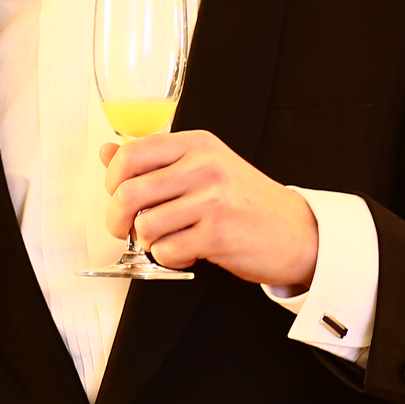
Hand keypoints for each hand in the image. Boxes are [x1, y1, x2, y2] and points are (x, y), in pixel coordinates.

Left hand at [102, 130, 318, 287]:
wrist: (298, 231)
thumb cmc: (247, 201)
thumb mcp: (204, 166)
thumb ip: (155, 160)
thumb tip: (107, 151)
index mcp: (197, 144)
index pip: (130, 154)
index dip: (111, 180)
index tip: (117, 195)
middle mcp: (203, 166)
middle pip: (127, 192)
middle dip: (117, 219)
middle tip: (125, 229)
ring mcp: (211, 200)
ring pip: (144, 226)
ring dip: (148, 242)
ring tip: (169, 240)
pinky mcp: (217, 234)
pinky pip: (166, 251)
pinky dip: (170, 258)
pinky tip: (188, 252)